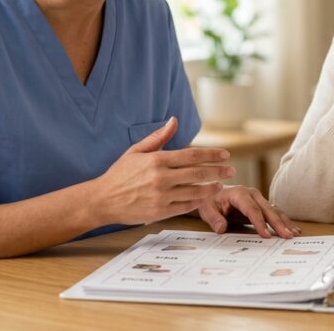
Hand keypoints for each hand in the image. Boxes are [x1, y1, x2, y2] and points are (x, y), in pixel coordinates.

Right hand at [92, 117, 234, 225]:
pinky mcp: (160, 212)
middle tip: (231, 170)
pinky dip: (198, 202)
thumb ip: (158, 137)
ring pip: (195, 192)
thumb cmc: (119, 174)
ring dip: (211, 188)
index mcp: (156, 160)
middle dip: (218, 171)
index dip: (211, 154)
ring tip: (221, 185)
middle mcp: (161, 178)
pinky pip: (185, 206)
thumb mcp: (136, 151)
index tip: (225, 154)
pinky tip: (206, 198)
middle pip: (198, 173)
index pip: (191, 155)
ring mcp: (161, 196)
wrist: (102, 200)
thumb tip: (174, 121)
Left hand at [197, 186, 301, 238]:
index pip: (252, 209)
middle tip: (287, 236)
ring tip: (294, 234)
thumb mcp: (206, 209)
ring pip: (274, 210)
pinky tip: (292, 229)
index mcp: (239, 193)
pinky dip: (283, 220)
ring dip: (284, 222)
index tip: (266, 235)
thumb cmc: (209, 201)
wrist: (212, 193)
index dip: (259, 222)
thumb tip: (221, 229)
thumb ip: (214, 218)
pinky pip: (274, 212)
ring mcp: (258, 198)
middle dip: (278, 223)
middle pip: (267, 209)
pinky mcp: (261, 204)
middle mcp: (252, 193)